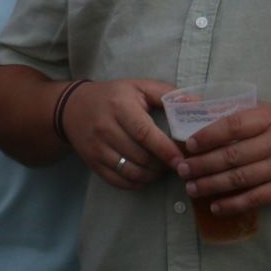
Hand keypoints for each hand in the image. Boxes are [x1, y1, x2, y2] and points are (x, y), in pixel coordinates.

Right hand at [61, 79, 181, 187]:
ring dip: (151, 176)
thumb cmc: (113, 96)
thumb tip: (197, 105)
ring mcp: (97, 148)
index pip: (145, 134)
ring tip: (162, 169)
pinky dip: (136, 183)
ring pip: (130, 172)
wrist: (72, 107)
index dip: (165, 150)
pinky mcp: (92, 163)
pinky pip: (118, 181)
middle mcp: (106, 129)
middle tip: (176, 164)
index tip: (181, 159)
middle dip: (162, 165)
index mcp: (120, 107)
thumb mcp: (139, 87)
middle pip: (140, 156)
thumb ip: (167, 94)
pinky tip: (146, 176)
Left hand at [174, 102, 270, 212]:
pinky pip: (255, 198)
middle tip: (181, 169)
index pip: (232, 125)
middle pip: (231, 155)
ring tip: (191, 188)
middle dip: (202, 164)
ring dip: (211, 185)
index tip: (188, 144)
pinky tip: (215, 206)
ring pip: (239, 178)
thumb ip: (246, 116)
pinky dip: (233, 204)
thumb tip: (207, 117)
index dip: (207, 135)